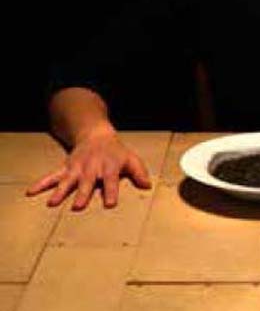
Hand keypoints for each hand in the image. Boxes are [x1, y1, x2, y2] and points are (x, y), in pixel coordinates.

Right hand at [26, 126, 150, 209]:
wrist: (97, 135)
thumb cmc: (116, 152)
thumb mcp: (131, 159)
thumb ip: (139, 173)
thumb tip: (147, 186)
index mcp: (109, 167)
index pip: (111, 181)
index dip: (111, 191)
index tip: (109, 204)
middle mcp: (92, 169)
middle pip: (87, 183)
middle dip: (82, 194)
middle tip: (77, 206)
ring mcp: (77, 169)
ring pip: (68, 181)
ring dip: (60, 191)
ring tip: (52, 203)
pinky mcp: (66, 168)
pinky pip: (52, 176)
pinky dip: (42, 183)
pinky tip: (31, 192)